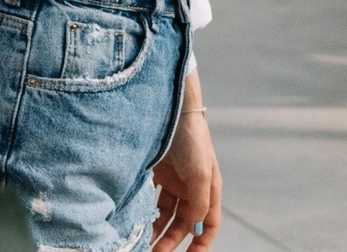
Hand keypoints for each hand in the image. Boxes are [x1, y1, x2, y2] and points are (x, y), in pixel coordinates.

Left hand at [150, 103, 220, 251]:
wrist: (171, 107)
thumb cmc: (191, 137)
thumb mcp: (200, 172)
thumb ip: (199, 202)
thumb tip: (195, 227)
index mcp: (208, 189)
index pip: (209, 225)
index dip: (202, 244)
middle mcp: (192, 188)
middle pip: (184, 224)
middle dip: (172, 242)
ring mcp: (174, 181)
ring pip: (166, 215)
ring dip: (157, 230)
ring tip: (144, 243)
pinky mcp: (157, 173)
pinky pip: (152, 200)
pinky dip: (146, 212)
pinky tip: (137, 221)